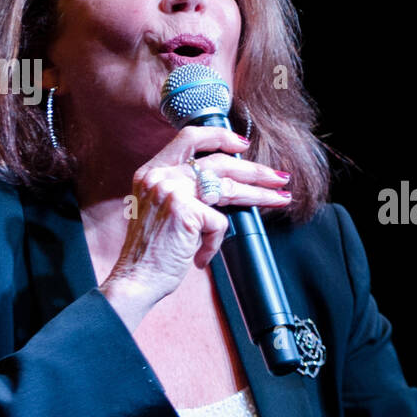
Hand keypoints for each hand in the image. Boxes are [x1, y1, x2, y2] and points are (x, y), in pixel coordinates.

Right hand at [105, 126, 291, 303]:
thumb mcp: (163, 211)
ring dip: (259, 194)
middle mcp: (160, 176)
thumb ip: (185, 191)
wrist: (135, 279)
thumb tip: (228, 183)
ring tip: (281, 198)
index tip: (243, 143)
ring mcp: (171, 190)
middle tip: (279, 177)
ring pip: (227, 187)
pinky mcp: (185, 211)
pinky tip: (200, 256)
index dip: (219, 136)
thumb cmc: (152, 252)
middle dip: (254, 170)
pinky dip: (214, 243)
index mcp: (152, 172)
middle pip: (218, 162)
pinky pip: (218, 223)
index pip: (188, 138)